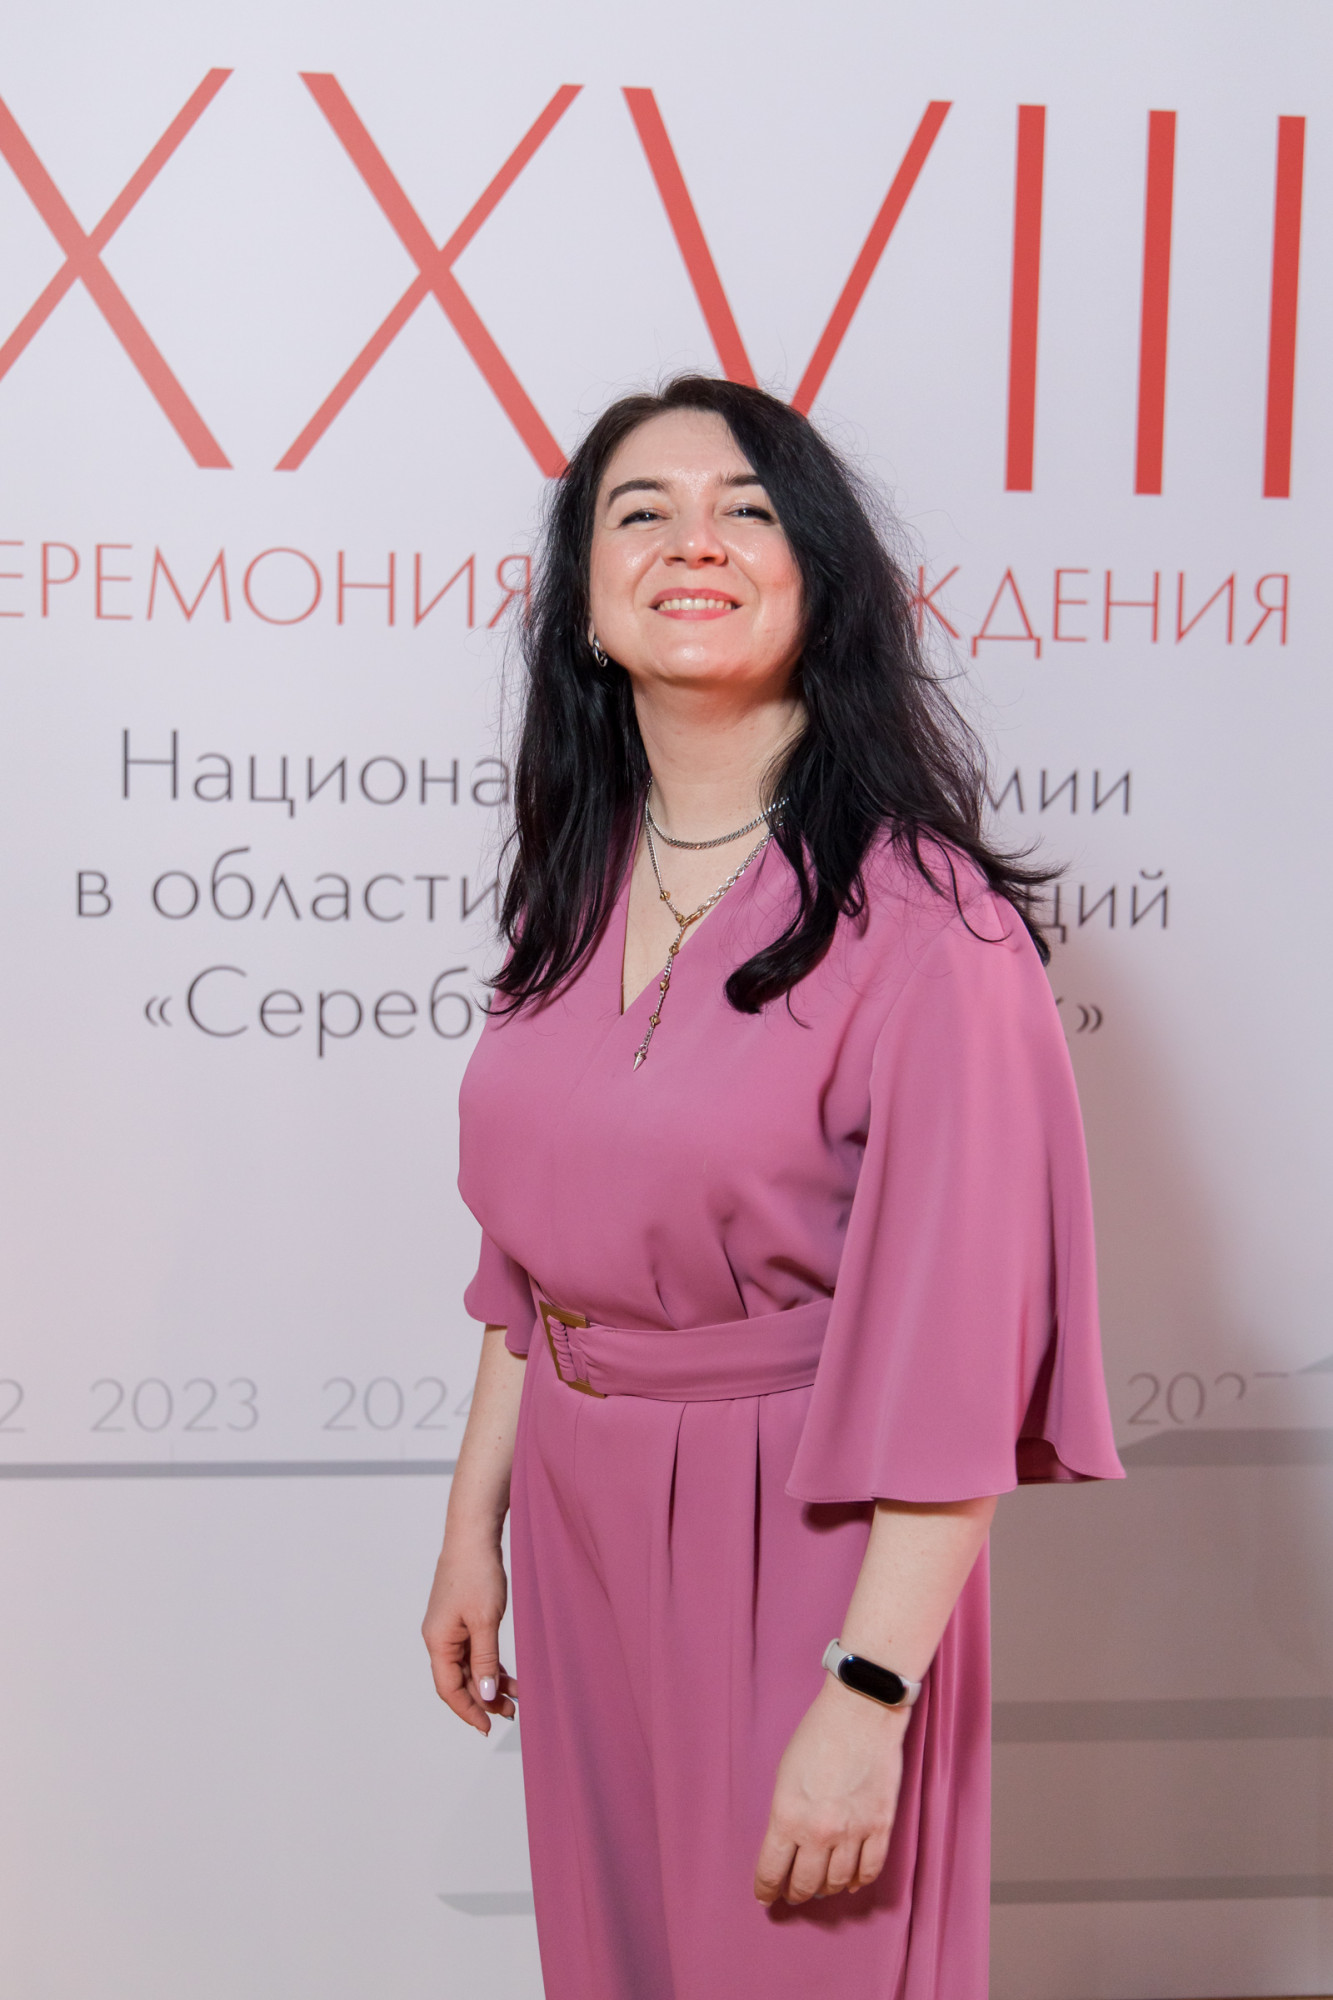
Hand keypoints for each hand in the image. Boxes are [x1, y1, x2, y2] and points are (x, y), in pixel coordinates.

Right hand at [421, 1532, 518, 1734]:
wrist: (474, 1535)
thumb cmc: (476, 1573)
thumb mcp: (485, 1620)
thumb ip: (485, 1660)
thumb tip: (484, 1695)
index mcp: (438, 1641)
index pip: (449, 1688)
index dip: (467, 1710)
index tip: (487, 1727)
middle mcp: (439, 1638)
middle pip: (459, 1680)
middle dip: (483, 1699)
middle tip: (510, 1713)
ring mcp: (449, 1628)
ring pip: (468, 1666)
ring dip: (489, 1682)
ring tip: (515, 1696)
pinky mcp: (461, 1618)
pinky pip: (473, 1650)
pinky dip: (489, 1663)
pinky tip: (507, 1673)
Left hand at [753, 1678, 905, 1904]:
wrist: (860, 1711)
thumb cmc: (816, 1734)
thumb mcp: (784, 1775)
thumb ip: (785, 1815)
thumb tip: (788, 1846)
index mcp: (788, 1816)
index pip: (772, 1870)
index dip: (766, 1889)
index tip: (765, 1896)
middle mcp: (819, 1831)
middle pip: (805, 1883)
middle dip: (795, 1892)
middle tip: (791, 1894)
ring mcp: (853, 1832)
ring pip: (836, 1882)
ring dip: (825, 1889)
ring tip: (819, 1888)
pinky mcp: (881, 1827)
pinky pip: (869, 1870)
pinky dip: (857, 1882)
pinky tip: (848, 1882)